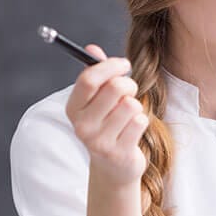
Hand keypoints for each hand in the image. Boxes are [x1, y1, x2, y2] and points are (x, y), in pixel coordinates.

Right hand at [64, 46, 147, 185]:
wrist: (114, 167)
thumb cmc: (109, 125)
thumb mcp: (99, 101)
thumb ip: (97, 75)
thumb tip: (92, 48)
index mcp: (73, 108)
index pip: (88, 79)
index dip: (109, 66)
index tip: (123, 64)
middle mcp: (82, 125)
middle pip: (115, 88)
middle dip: (129, 84)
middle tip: (130, 91)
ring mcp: (99, 141)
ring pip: (131, 105)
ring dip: (136, 106)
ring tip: (129, 116)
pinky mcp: (118, 152)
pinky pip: (140, 121)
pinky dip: (142, 121)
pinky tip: (133, 131)